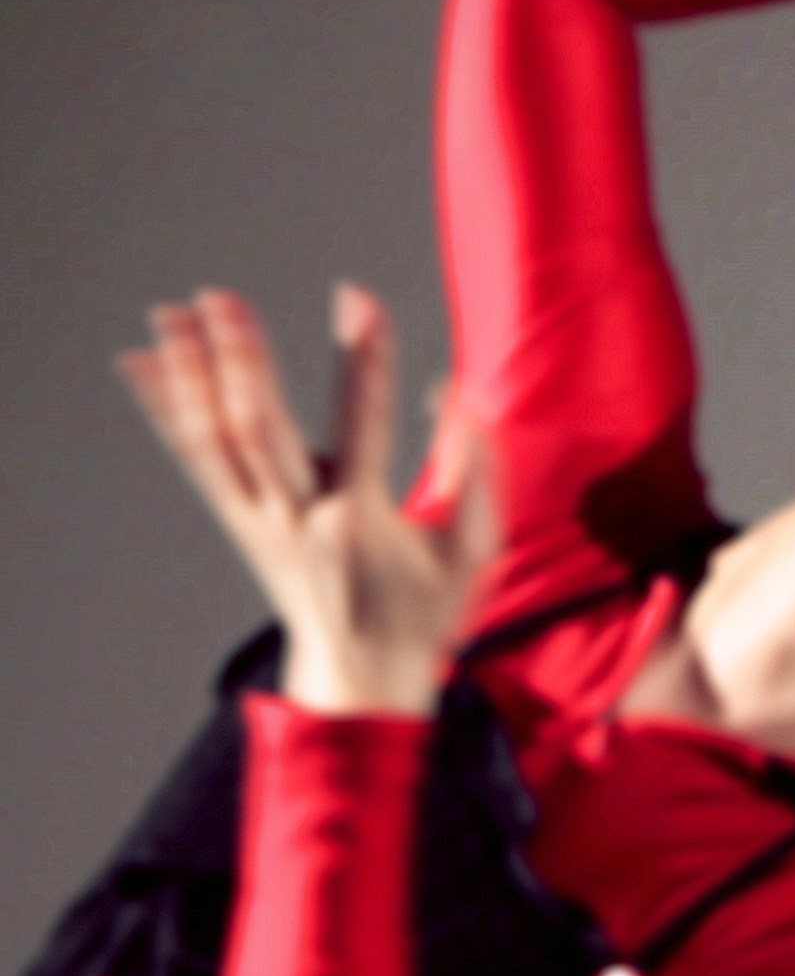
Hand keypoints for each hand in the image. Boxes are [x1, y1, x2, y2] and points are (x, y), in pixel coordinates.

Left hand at [117, 285, 496, 715]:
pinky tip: (139, 364)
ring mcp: (260, 520)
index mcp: (362, 520)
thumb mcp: (474, 551)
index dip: (363, 356)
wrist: (363, 679)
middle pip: (259, 428)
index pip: (362, 422)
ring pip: (215, 439)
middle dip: (240, 358)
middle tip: (220, 298)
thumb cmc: (426, 613)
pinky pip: (195, 460)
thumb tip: (456, 394)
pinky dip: (164, 409)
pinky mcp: (239, 523)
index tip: (358, 296)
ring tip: (170, 315)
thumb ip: (474, 470)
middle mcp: (299, 517)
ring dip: (189, 373)